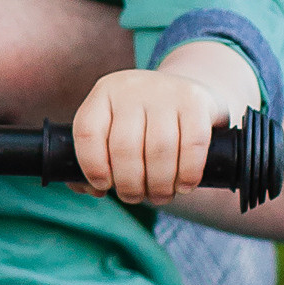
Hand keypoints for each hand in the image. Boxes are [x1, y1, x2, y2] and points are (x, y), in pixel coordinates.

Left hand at [72, 65, 228, 203]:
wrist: (190, 97)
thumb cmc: (144, 125)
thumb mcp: (116, 131)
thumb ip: (95, 161)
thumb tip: (92, 190)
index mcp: (104, 94)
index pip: (87, 132)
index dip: (92, 167)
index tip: (104, 186)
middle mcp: (132, 87)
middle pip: (125, 148)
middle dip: (130, 185)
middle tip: (136, 197)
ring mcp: (166, 91)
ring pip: (159, 149)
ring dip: (159, 185)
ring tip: (160, 196)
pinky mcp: (196, 100)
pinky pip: (192, 145)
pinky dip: (188, 174)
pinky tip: (184, 186)